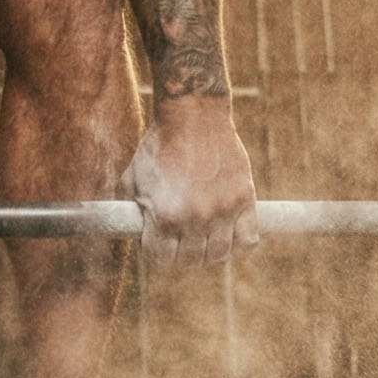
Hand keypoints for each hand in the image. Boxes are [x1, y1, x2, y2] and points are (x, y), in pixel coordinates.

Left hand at [121, 97, 257, 266]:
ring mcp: (223, 211)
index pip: (160, 260)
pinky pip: (248, 240)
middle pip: (190, 261)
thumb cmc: (158, 146)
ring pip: (219, 255)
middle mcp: (195, 218)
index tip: (156, 243)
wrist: (193, 116)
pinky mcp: (245, 200)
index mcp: (164, 215)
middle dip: (180, 253)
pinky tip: (227, 232)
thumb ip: (129, 212)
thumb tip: (129, 235)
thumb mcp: (132, 179)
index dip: (155, 253)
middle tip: (178, 238)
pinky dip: (239, 243)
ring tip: (201, 235)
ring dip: (208, 250)